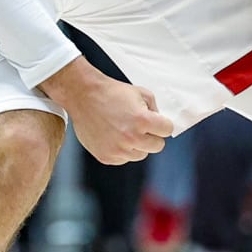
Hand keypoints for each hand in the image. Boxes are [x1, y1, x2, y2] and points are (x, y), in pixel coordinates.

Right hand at [39, 59, 172, 165]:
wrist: (84, 96)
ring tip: (124, 130)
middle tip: (140, 126)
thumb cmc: (112, 92)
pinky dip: (122, 150)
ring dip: (137, 145)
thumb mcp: (140, 93)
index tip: (156, 121)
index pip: (167, 130)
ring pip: (141, 155)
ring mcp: (118, 149)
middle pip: (157, 146)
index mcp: (142, 120)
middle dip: (152, 135)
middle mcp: (131, 137)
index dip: (162, 123)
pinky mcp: (106, 156)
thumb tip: (161, 123)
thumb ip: (155, 109)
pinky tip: (114, 136)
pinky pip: (124, 159)